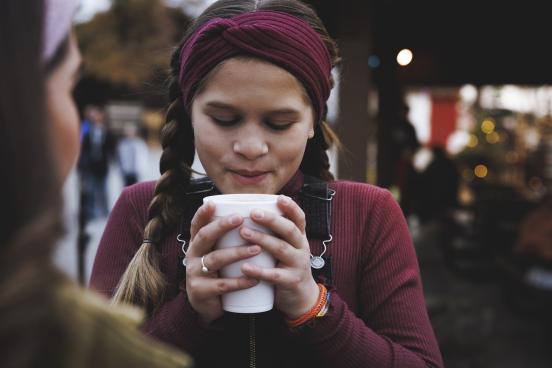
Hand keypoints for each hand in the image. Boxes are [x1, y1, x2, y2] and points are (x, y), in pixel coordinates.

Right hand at [186, 201, 259, 322]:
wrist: (209, 308)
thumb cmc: (219, 274)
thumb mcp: (218, 254)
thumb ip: (228, 239)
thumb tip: (254, 216)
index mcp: (197, 244)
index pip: (196, 225)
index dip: (202, 213)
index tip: (213, 203)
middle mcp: (192, 256)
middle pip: (204, 237)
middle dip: (221, 226)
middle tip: (240, 219)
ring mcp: (194, 274)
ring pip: (215, 259)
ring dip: (236, 253)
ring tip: (256, 249)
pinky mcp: (201, 292)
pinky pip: (222, 285)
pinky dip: (239, 282)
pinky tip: (254, 279)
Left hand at [239, 195, 319, 318]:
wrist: (302, 298)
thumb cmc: (286, 267)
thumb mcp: (287, 248)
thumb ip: (274, 234)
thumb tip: (247, 212)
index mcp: (299, 238)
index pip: (299, 218)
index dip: (291, 207)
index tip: (279, 198)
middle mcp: (301, 248)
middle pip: (289, 230)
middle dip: (271, 220)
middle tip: (253, 213)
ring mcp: (298, 265)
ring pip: (281, 249)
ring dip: (262, 239)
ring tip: (244, 232)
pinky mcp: (291, 282)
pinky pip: (275, 275)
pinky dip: (259, 271)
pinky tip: (245, 267)